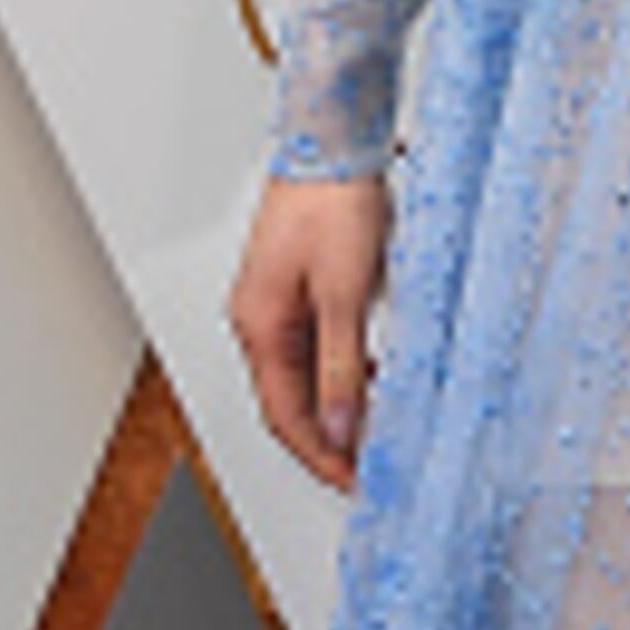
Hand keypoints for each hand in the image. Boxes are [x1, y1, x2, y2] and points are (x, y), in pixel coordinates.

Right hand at [228, 168, 388, 489]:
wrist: (330, 146)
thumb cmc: (333, 205)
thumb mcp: (346, 296)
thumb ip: (341, 368)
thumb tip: (338, 428)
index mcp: (261, 327)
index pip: (284, 416)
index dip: (319, 456)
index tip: (352, 482)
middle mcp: (257, 320)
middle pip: (286, 402)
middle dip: (323, 442)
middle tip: (364, 468)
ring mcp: (272, 305)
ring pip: (299, 378)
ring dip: (332, 410)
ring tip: (371, 433)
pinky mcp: (293, 288)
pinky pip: (311, 349)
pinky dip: (338, 374)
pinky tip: (370, 378)